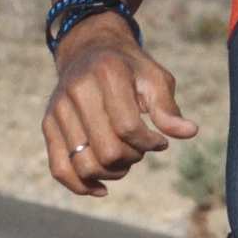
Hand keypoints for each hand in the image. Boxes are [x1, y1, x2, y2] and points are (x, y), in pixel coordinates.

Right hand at [42, 19, 197, 196]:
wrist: (89, 50)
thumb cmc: (129, 68)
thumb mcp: (155, 79)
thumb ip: (168, 108)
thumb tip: (189, 131)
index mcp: (107, 73)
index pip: (128, 128)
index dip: (148, 144)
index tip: (159, 141)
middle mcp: (77, 90)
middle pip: (107, 152)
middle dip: (131, 159)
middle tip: (139, 149)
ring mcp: (59, 109)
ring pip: (84, 165)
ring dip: (111, 173)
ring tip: (123, 160)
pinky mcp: (48, 124)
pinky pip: (60, 169)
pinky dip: (81, 186)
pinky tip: (101, 187)